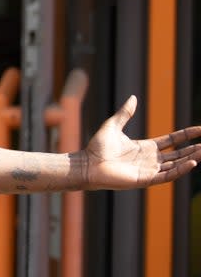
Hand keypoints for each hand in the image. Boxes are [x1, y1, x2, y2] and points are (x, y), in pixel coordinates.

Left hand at [81, 96, 200, 188]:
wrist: (87, 163)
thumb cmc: (97, 147)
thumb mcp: (113, 125)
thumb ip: (125, 113)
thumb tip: (133, 97)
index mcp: (145, 147)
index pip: (172, 141)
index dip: (186, 135)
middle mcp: (150, 159)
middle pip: (179, 154)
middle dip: (194, 149)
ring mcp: (149, 170)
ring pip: (177, 165)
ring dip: (191, 159)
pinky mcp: (146, 179)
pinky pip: (168, 175)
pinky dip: (180, 170)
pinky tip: (192, 163)